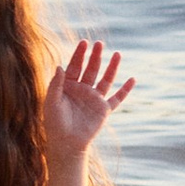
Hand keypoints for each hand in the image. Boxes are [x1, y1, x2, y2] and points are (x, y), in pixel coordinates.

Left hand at [43, 38, 133, 160]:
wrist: (66, 143)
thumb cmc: (55, 123)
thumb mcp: (52, 102)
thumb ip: (56, 84)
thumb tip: (60, 65)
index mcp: (68, 86)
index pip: (75, 66)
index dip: (80, 54)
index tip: (84, 43)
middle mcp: (83, 90)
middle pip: (91, 69)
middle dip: (95, 56)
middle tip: (99, 43)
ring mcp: (94, 99)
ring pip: (106, 80)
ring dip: (112, 67)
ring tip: (117, 54)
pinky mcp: (104, 109)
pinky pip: (117, 98)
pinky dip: (125, 90)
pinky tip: (132, 80)